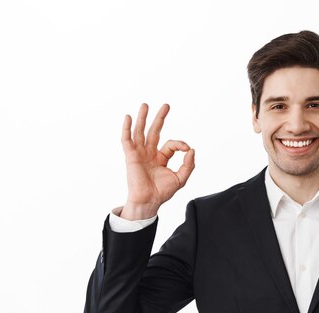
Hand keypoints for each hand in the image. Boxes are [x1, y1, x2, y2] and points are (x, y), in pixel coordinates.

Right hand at [120, 103, 194, 219]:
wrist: (149, 201)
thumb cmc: (163, 192)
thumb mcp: (181, 178)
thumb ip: (188, 165)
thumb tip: (191, 149)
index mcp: (160, 158)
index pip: (171, 145)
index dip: (180, 144)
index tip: (187, 149)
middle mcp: (149, 153)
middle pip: (154, 131)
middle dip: (160, 118)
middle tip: (166, 105)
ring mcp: (139, 153)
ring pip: (140, 131)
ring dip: (143, 118)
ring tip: (145, 105)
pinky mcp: (131, 156)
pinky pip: (126, 140)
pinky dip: (126, 128)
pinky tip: (128, 117)